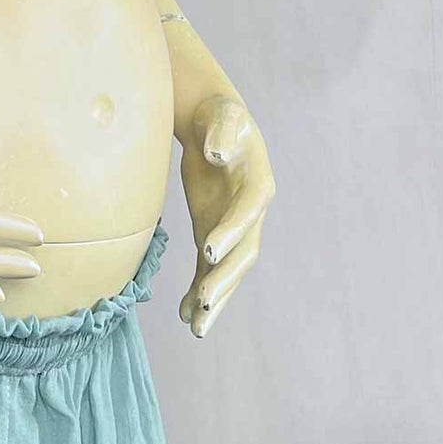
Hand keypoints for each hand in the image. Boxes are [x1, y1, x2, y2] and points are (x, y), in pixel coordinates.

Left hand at [175, 94, 273, 338]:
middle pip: (243, 252)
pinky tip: (185, 315)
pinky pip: (207, 268)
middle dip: (226, 279)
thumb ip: (222, 131)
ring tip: (196, 328)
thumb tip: (216, 152)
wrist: (213, 124)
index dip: (232, 231)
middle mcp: (250, 213)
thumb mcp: (223, 115)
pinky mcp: (213, 233)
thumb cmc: (219, 116)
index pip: (247, 212)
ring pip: (228, 270)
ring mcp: (232, 228)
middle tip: (205, 303)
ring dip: (215, 299)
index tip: (210, 250)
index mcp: (257, 183)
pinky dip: (198, 291)